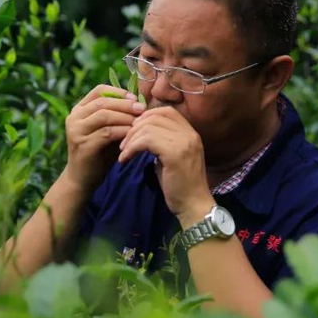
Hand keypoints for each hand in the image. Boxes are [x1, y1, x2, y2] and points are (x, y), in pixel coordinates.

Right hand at [63, 84, 146, 190]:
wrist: (83, 178)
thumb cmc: (99, 152)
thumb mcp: (108, 130)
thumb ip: (118, 116)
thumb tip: (141, 102)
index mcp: (79, 109)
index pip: (99, 90)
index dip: (119, 92)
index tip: (135, 98)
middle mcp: (74, 117)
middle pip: (102, 102)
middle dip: (125, 104)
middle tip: (142, 108)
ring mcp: (76, 131)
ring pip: (104, 116)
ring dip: (125, 117)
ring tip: (140, 121)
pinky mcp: (83, 145)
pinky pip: (107, 133)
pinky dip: (122, 131)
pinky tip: (133, 134)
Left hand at [117, 106, 213, 221]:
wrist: (193, 206)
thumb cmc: (180, 185)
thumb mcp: (172, 157)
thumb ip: (162, 142)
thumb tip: (141, 132)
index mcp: (190, 132)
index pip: (166, 111)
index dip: (146, 116)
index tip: (134, 131)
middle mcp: (189, 133)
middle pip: (155, 116)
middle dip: (135, 127)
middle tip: (124, 143)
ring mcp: (184, 142)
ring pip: (148, 127)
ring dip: (130, 139)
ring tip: (124, 153)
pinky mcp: (174, 154)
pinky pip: (146, 141)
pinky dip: (132, 148)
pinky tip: (125, 159)